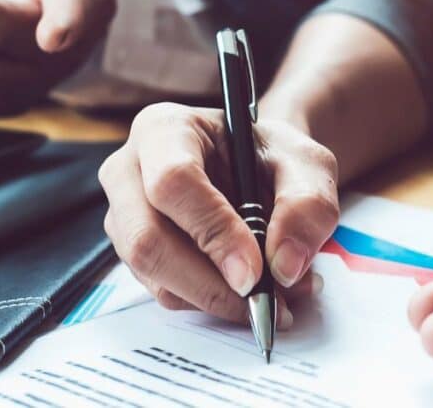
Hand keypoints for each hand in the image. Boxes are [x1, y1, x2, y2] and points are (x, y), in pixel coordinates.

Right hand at [98, 103, 338, 325]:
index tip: (254, 271)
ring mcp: (124, 215)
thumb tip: (283, 265)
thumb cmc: (273, 157)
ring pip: (154, 274)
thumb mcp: (308, 165)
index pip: (173, 182)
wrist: (259, 169)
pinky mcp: (134, 253)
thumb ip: (307, 205)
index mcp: (165, 129)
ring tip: (273, 293)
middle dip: (209, 282)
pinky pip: (164, 291)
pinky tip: (248, 291)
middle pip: (147, 239)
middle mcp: (129, 170)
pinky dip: (211, 302)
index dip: (213, 231)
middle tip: (264, 300)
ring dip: (216, 297)